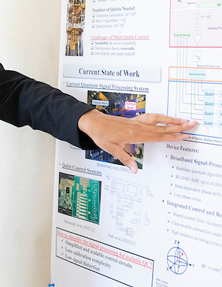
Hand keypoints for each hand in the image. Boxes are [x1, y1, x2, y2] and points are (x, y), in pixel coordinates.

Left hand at [78, 110, 196, 172]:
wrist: (93, 122)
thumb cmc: (101, 134)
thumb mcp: (111, 149)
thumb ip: (124, 159)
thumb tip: (134, 169)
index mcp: (134, 134)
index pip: (158, 136)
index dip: (173, 136)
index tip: (185, 136)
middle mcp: (138, 127)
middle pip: (162, 127)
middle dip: (179, 126)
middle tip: (193, 124)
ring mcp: (137, 122)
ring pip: (158, 120)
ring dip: (172, 119)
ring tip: (184, 119)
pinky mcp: (134, 120)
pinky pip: (151, 117)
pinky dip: (161, 117)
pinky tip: (166, 117)